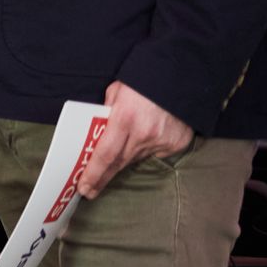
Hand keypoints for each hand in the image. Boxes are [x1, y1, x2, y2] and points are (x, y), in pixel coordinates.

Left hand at [77, 82, 192, 198]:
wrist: (182, 76)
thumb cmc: (143, 81)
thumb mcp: (116, 92)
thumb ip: (106, 113)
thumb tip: (97, 131)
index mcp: (124, 119)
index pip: (105, 155)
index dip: (93, 174)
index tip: (83, 188)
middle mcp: (143, 133)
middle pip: (118, 163)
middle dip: (102, 178)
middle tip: (90, 190)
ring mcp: (161, 140)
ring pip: (136, 158)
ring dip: (123, 160)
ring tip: (115, 158)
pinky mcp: (175, 144)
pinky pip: (154, 152)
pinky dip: (146, 149)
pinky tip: (145, 137)